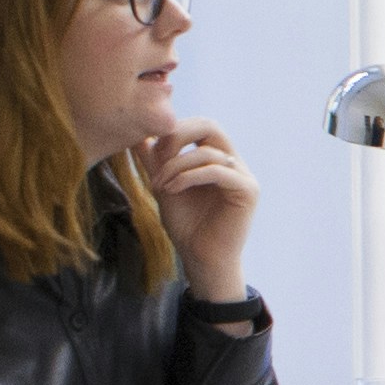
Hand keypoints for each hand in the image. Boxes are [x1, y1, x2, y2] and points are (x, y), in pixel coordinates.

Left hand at [145, 117, 256, 301]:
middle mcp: (234, 164)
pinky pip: (217, 170)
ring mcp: (244, 177)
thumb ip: (155, 162)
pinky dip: (189, 176)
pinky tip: (172, 189)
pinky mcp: (247, 191)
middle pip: (211, 126)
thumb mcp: (165, 186)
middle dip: (178, 136)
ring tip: (159, 185)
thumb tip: (137, 136)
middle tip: (157, 155)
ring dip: (177, 165)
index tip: (150, 150)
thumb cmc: (187, 226)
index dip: (174, 131)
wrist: (200, 259)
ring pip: (208, 152)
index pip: (201, 126)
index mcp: (218, 160)